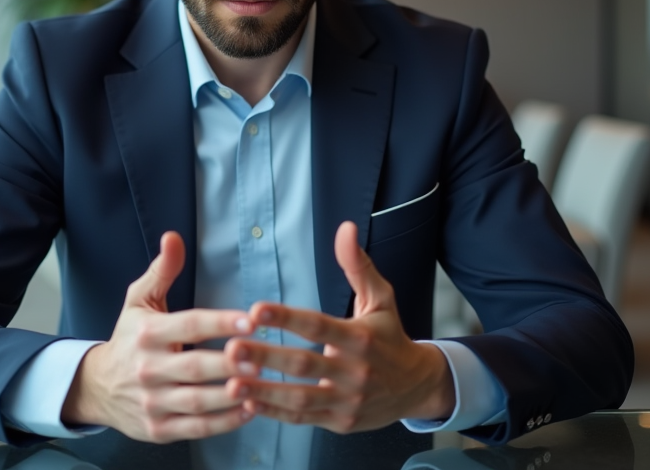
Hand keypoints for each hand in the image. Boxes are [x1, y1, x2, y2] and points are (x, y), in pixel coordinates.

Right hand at [61, 231, 256, 441]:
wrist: (97, 386)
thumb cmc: (128, 338)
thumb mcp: (139, 300)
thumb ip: (162, 270)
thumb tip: (174, 237)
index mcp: (147, 333)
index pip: (188, 326)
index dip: (220, 323)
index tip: (251, 320)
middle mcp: (148, 368)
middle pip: (195, 367)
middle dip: (229, 364)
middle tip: (261, 358)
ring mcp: (152, 402)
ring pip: (197, 402)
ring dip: (230, 396)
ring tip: (261, 386)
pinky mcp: (158, 429)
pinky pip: (196, 428)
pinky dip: (224, 423)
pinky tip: (248, 410)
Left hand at [224, 221, 455, 431]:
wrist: (417, 387)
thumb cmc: (390, 337)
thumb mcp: (381, 298)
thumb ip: (357, 266)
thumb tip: (344, 228)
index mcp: (359, 337)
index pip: (318, 325)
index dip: (287, 318)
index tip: (256, 310)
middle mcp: (354, 371)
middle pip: (304, 364)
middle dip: (266, 357)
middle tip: (232, 348)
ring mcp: (347, 400)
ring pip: (300, 398)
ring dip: (264, 391)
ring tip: (232, 382)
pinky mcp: (340, 422)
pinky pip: (303, 419)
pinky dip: (275, 413)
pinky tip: (247, 404)